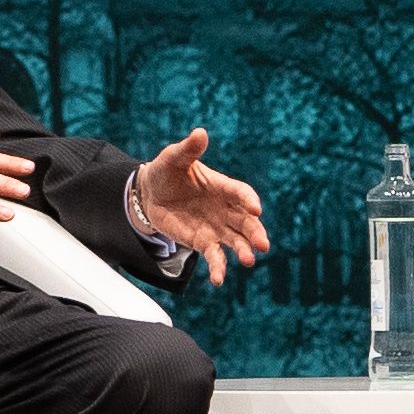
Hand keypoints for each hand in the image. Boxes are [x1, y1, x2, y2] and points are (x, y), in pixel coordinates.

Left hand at [128, 125, 271, 281]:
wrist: (151, 194)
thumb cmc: (167, 171)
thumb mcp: (174, 158)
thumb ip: (188, 149)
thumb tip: (200, 132)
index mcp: (222, 186)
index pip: (241, 193)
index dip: (249, 200)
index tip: (255, 209)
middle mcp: (225, 209)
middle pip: (246, 222)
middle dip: (255, 233)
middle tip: (263, 245)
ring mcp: (217, 227)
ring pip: (236, 241)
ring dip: (243, 251)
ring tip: (249, 261)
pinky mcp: (204, 242)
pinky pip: (215, 256)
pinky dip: (218, 268)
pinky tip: (218, 280)